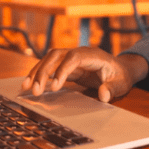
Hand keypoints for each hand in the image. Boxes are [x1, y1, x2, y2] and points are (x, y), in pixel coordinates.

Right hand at [21, 47, 148, 102]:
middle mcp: (79, 53)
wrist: (121, 69)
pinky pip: (50, 66)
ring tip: (26, 87)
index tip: (54, 86)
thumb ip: (113, 89)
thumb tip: (103, 95)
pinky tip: (30, 84)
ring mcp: (71, 57)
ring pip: (49, 59)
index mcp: (93, 55)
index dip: (62, 70)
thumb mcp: (121, 84)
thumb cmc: (121, 76)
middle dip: (43, 71)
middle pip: (56, 56)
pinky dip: (39, 74)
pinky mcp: (67, 65)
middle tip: (35, 90)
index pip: (73, 58)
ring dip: (37, 72)